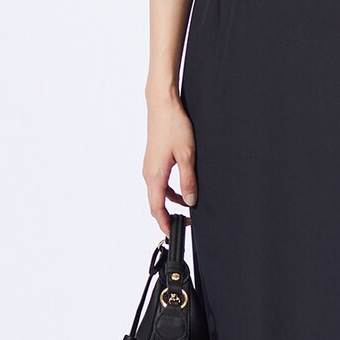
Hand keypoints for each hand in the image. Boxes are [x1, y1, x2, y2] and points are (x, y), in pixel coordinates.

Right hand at [144, 87, 197, 235]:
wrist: (162, 105)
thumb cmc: (174, 126)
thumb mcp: (187, 155)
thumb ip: (188, 181)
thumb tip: (190, 202)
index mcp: (154, 175)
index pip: (157, 209)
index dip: (164, 224)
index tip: (173, 234)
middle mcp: (148, 173)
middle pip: (156, 204)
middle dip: (169, 216)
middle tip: (186, 222)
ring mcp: (149, 167)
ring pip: (159, 193)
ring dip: (172, 202)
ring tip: (190, 207)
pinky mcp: (153, 161)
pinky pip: (160, 183)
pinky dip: (170, 191)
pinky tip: (184, 189)